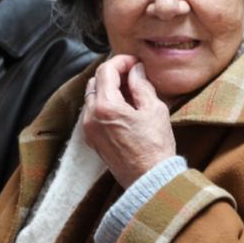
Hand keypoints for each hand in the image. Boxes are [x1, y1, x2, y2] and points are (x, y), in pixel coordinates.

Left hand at [82, 55, 176, 187]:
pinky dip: (104, 103)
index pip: (106, 70)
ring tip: (131, 93)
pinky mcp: (91, 139)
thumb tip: (136, 70)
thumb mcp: (154, 109)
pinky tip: (124, 108)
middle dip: (113, 73)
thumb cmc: (155, 147)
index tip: (135, 63)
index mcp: (106, 106)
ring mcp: (88, 129)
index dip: (122, 61)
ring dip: (108, 88)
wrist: (149, 181)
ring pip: (92, 96)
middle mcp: (91, 116)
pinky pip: (92, 112)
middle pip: (96, 81)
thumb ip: (141, 85)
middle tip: (134, 75)